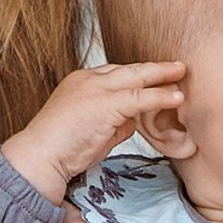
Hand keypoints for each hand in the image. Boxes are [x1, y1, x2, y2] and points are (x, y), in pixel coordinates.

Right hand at [1, 61, 186, 202]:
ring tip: (182, 73)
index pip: (115, 73)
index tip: (154, 76)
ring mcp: (96, 89)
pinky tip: (177, 97)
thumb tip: (133, 121)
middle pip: (128, 69)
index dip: (137, 75)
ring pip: (136, 77)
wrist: (40, 157)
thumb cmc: (62, 150)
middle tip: (177, 66)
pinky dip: (160, 97)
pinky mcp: (106, 104)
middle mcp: (88, 80)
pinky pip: (140, 97)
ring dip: (162, 75)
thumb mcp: (92, 131)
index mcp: (80, 82)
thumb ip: (113, 122)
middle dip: (154, 68)